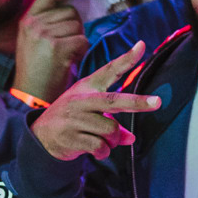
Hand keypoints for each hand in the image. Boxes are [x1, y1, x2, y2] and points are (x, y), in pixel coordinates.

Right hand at [12, 0, 91, 103]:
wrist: (30, 95)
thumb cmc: (37, 72)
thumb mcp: (32, 41)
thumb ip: (47, 24)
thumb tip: (74, 11)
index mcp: (27, 21)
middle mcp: (34, 24)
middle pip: (70, 12)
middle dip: (76, 28)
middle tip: (68, 46)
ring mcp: (44, 35)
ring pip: (78, 26)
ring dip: (79, 41)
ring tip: (66, 56)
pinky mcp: (57, 47)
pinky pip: (82, 40)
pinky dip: (82, 51)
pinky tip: (70, 61)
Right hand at [30, 40, 160, 160]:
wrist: (40, 135)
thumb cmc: (73, 118)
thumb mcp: (91, 112)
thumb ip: (113, 120)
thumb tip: (131, 138)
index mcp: (88, 87)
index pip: (110, 70)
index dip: (127, 59)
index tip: (142, 45)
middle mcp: (82, 100)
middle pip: (114, 101)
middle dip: (137, 103)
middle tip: (157, 102)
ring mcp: (75, 118)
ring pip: (111, 130)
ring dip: (114, 140)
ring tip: (104, 141)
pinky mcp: (71, 137)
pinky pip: (100, 147)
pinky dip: (104, 152)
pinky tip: (96, 151)